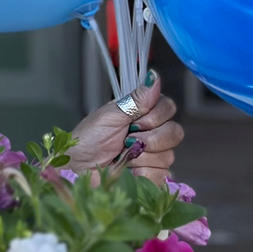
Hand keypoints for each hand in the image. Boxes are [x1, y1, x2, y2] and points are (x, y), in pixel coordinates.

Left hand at [66, 70, 183, 184]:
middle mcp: (151, 133)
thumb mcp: (110, 115)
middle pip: (175, 132)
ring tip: (122, 156)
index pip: (169, 108)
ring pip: (168, 155)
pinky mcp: (151, 175)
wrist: (77, 167)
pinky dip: (142, 173)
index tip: (134, 123)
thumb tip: (153, 76)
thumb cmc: (88, 139)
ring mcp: (153, 155)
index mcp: (141, 114)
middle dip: (150, 139)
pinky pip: (161, 174)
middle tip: (127, 141)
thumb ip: (136, 100)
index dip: (156, 117)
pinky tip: (128, 170)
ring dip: (141, 157)